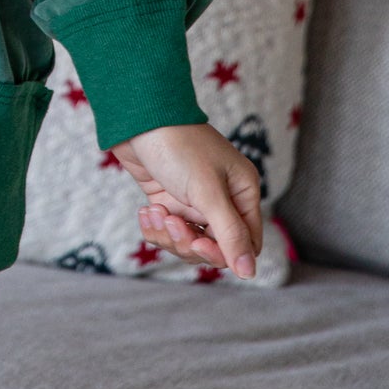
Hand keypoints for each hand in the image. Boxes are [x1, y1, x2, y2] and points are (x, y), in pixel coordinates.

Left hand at [111, 122, 262, 277]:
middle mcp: (221, 199)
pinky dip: (155, 226)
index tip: (199, 242)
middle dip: (189, 241)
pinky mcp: (169, 200)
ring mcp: (193, 201)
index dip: (223, 252)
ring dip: (168, 234)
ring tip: (154, 212)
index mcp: (242, 192)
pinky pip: (167, 231)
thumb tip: (249, 273)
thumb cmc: (179, 145)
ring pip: (188, 242)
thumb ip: (229, 233)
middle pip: (214, 247)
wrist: (139, 115)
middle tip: (171, 222)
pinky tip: (146, 211)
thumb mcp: (207, 191)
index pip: (246, 243)